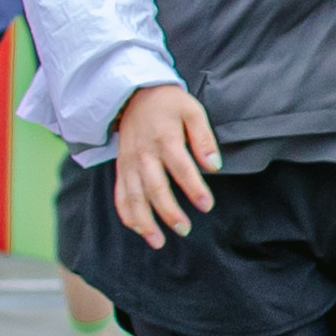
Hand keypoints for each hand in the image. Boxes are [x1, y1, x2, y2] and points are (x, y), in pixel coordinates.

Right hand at [114, 81, 219, 244]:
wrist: (133, 94)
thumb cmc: (168, 104)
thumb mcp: (192, 110)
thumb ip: (203, 138)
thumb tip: (214, 166)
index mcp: (164, 138)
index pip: (181, 167)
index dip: (194, 188)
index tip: (206, 206)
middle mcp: (144, 154)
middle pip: (155, 187)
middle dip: (169, 212)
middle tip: (185, 230)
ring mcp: (129, 163)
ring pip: (134, 197)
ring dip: (144, 221)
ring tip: (158, 241)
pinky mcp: (121, 169)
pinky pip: (120, 195)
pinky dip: (127, 215)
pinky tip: (139, 230)